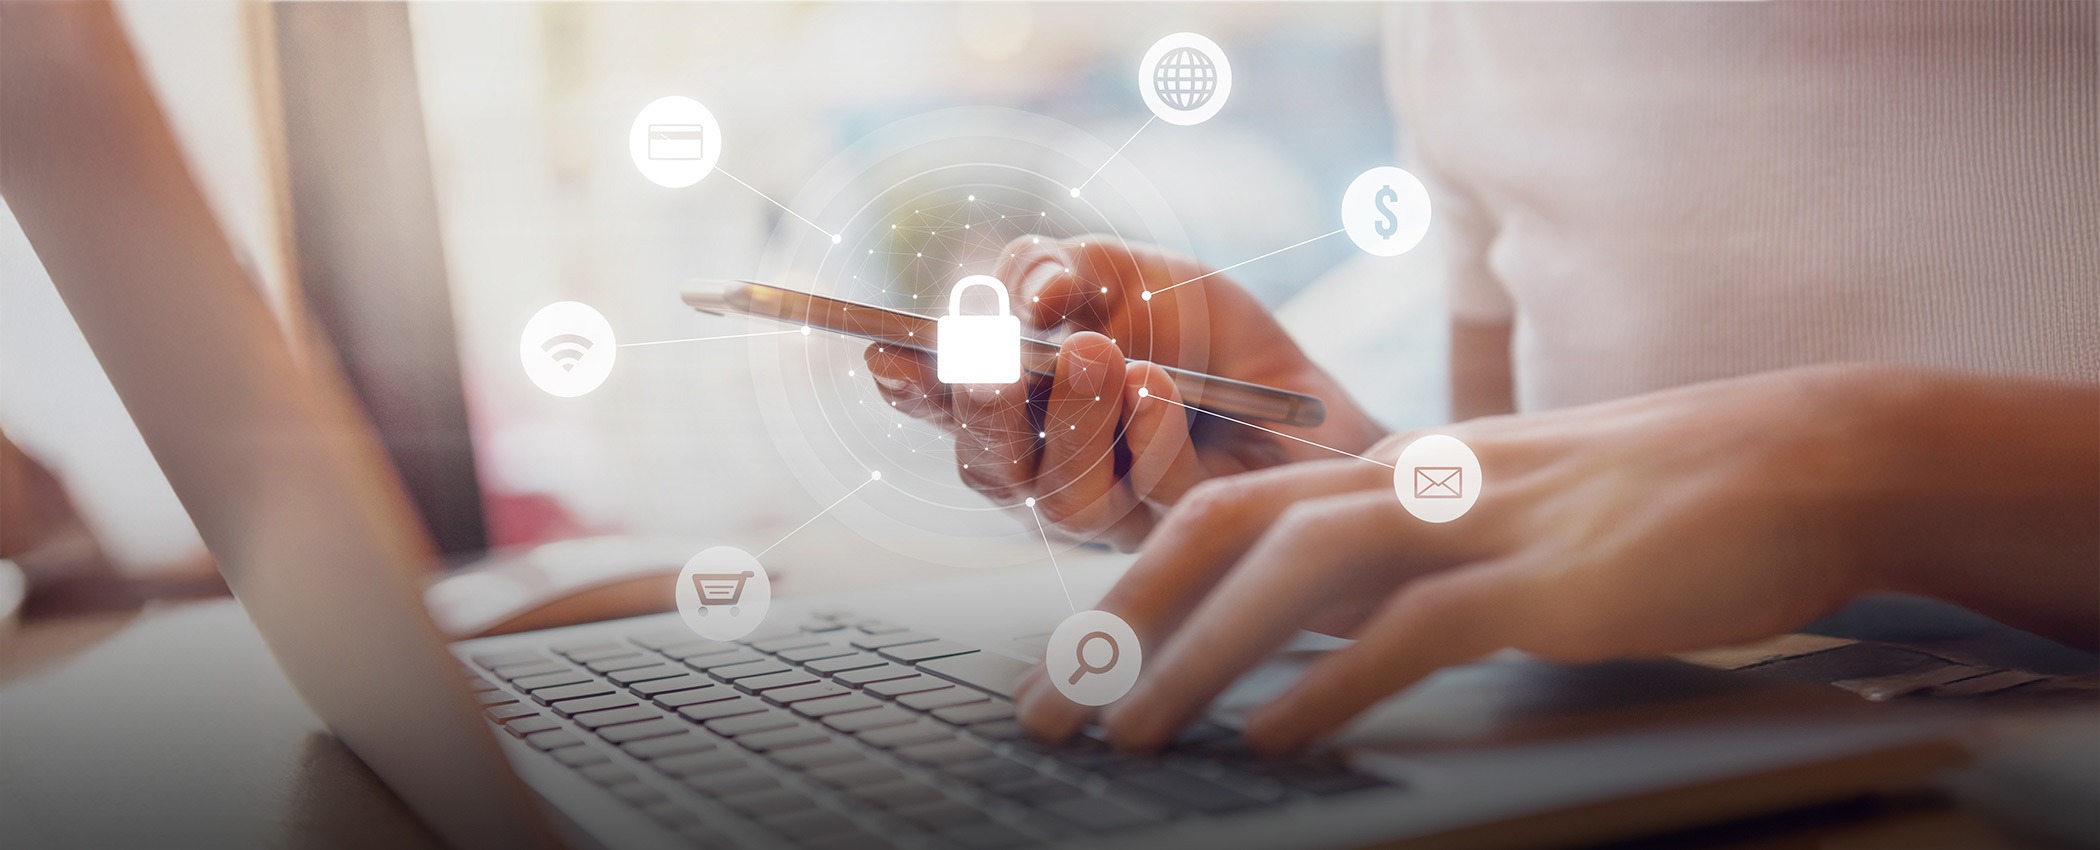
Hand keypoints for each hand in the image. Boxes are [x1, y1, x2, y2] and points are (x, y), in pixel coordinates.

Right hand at [864, 235, 1384, 549]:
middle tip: (996, 360)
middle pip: (988, 468)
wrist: (1304, 394)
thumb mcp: (1128, 273)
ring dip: (1075, 420)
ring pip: (1062, 496)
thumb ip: (1060, 272)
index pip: (945, 404)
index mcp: (1019, 407)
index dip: (911, 386)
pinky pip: (1150, 496)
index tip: (886, 353)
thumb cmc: (1205, 336)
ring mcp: (1111, 514)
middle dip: (982, 413)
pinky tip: (1156, 390)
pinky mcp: (1181, 534)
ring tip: (1100, 355)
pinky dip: (1147, 437)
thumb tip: (1019, 298)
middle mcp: (1047, 471)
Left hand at [1013, 364, 2098, 751]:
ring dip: (1200, 655)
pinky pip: (1418, 624)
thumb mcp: (1499, 521)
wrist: (1807, 462)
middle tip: (1052, 716)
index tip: (1070, 667)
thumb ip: (1402, 568)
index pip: (1222, 510)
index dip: (1129, 586)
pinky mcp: (1552, 576)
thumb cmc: (1650, 503)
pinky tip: (1282, 737)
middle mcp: (1416, 481)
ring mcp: (1482, 519)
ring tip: (1137, 735)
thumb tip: (1311, 640)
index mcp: (1395, 470)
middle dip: (1120, 621)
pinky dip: (1337, 680)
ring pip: (1298, 569)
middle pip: (1222, 527)